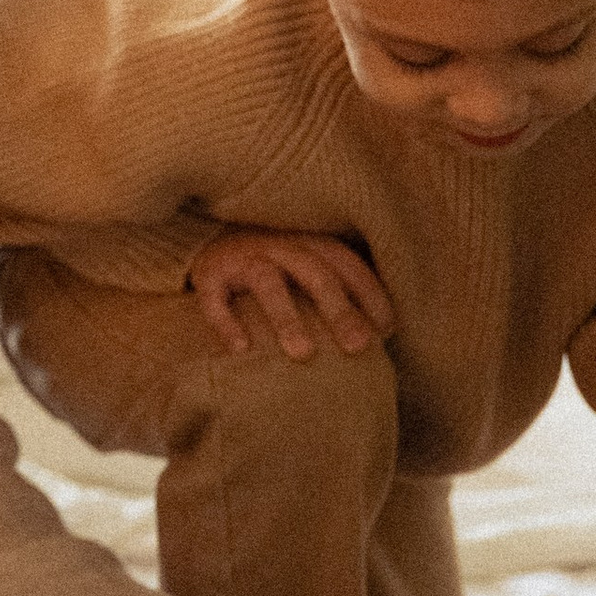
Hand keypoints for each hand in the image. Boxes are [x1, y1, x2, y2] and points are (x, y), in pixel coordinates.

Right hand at [188, 228, 393, 359]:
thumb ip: (338, 286)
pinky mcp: (209, 274)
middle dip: (339, 310)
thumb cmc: (272, 263)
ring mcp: (243, 257)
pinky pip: (215, 297)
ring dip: (287, 317)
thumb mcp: (306, 264)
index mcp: (310, 242)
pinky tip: (241, 349)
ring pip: (267, 282)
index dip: (370, 294)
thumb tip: (383, 334)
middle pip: (314, 273)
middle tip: (358, 347)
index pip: (347, 264)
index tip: (386, 330)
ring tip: (302, 354)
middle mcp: (280, 245)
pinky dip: (226, 322)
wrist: (209, 240)